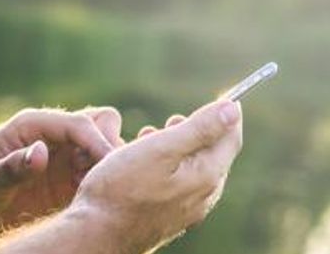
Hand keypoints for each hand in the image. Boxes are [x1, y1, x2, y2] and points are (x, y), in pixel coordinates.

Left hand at [0, 106, 123, 242]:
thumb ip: (11, 168)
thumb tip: (41, 152)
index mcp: (31, 126)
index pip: (78, 124)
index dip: (99, 143)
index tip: (111, 168)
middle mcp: (50, 136)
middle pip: (99, 124)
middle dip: (109, 147)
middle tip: (103, 180)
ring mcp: (60, 158)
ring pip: (102, 148)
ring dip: (107, 167)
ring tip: (95, 195)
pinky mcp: (65, 181)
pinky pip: (96, 174)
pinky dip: (101, 185)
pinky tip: (91, 205)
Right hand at [68, 99, 243, 253]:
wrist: (97, 233)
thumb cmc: (122, 188)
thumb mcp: (160, 148)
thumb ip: (198, 128)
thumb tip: (232, 110)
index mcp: (206, 176)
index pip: (230, 139)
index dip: (227, 115)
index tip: (223, 97)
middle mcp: (203, 197)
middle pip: (213, 155)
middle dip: (197, 132)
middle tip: (170, 122)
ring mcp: (187, 211)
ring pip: (194, 170)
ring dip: (179, 149)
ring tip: (149, 140)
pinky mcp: (169, 218)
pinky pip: (180, 185)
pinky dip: (169, 167)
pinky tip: (144, 167)